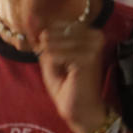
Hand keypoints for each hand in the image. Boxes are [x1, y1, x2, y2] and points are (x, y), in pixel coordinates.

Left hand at [36, 11, 109, 132]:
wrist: (79, 109)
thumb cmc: (67, 85)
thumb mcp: (53, 60)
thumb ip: (47, 42)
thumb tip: (36, 25)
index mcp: (91, 35)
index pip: (63, 23)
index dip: (49, 36)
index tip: (47, 54)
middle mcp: (96, 37)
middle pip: (61, 30)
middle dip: (50, 46)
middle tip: (54, 64)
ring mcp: (94, 47)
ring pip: (59, 41)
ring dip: (52, 56)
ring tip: (59, 70)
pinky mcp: (89, 59)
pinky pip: (60, 53)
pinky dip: (54, 62)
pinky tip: (62, 73)